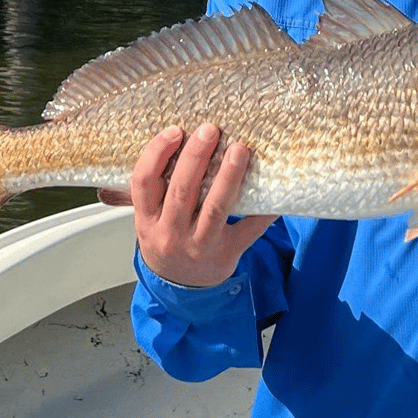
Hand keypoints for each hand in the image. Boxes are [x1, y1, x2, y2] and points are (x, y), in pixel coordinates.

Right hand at [131, 122, 276, 286]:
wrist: (182, 287)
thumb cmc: (168, 242)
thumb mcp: (149, 220)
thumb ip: (150, 191)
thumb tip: (163, 145)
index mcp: (147, 220)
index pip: (144, 182)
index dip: (156, 153)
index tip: (175, 131)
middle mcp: (170, 234)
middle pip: (182, 190)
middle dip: (196, 156)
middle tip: (211, 129)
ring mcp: (200, 246)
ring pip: (215, 206)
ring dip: (228, 175)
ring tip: (240, 148)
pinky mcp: (228, 253)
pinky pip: (250, 228)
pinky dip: (263, 209)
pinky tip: (273, 186)